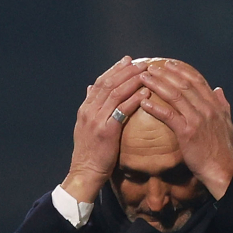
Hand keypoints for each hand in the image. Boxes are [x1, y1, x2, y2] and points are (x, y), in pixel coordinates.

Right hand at [62, 57, 148, 202]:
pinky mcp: (106, 130)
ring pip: (116, 93)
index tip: (128, 61)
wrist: (85, 172)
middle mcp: (89, 110)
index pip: (100, 82)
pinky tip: (145, 92)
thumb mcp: (85, 126)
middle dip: (126, 70)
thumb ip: (90, 107)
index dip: (115, 69)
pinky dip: (134, 98)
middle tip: (141, 63)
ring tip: (147, 73)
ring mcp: (97, 120)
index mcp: (85, 108)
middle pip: (109, 83)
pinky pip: (122, 109)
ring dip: (132, 80)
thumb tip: (90, 88)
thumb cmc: (90, 153)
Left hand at [138, 60, 232, 198]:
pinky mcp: (187, 133)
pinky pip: (169, 116)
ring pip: (175, 96)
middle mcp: (206, 109)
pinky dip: (156, 108)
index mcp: (215, 105)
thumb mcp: (227, 124)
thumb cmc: (222, 151)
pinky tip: (144, 102)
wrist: (221, 170)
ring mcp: (197, 120)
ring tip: (144, 78)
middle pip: (184, 84)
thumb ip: (223, 105)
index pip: (197, 81)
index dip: (182, 71)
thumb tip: (218, 89)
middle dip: (166, 73)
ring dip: (158, 85)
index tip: (169, 64)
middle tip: (151, 66)